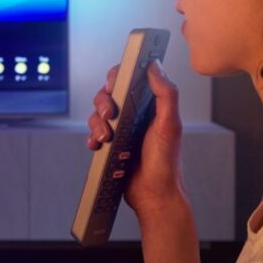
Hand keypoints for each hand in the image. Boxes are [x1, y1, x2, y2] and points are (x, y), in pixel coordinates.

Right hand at [86, 60, 185, 219]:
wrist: (154, 195)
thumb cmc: (166, 164)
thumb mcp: (170, 125)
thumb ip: (166, 94)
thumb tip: (155, 67)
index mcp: (150, 105)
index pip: (131, 79)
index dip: (119, 76)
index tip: (114, 82)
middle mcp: (135, 115)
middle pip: (109, 94)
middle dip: (103, 102)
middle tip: (110, 115)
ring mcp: (121, 130)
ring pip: (98, 114)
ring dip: (97, 123)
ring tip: (107, 138)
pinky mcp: (111, 145)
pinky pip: (93, 134)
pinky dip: (92, 138)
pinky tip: (99, 146)